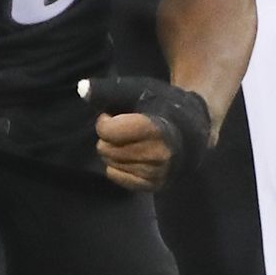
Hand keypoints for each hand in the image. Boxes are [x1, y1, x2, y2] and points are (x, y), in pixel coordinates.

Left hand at [79, 75, 212, 191]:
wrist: (194, 130)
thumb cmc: (162, 105)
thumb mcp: (138, 90)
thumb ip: (108, 90)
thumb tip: (81, 88)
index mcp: (157, 129)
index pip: (106, 131)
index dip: (106, 120)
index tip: (119, 115)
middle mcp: (160, 155)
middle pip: (105, 148)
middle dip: (109, 136)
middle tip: (126, 129)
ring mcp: (159, 174)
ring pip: (110, 163)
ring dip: (114, 150)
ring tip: (132, 140)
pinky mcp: (155, 186)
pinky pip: (116, 177)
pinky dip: (118, 165)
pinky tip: (133, 155)